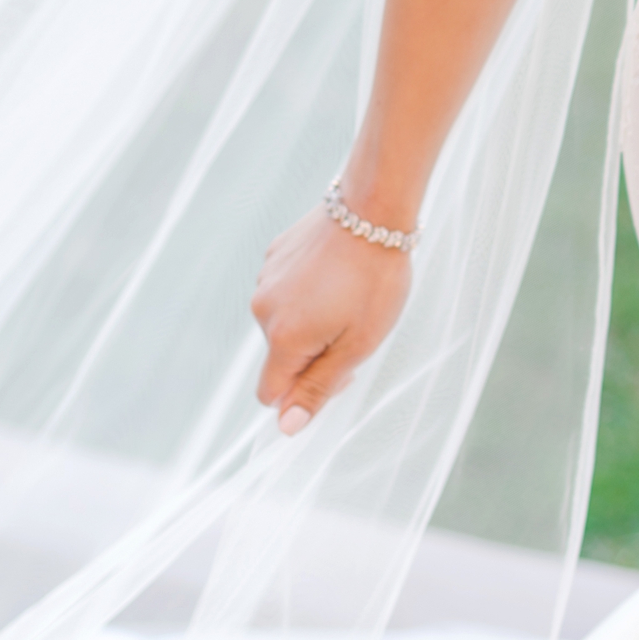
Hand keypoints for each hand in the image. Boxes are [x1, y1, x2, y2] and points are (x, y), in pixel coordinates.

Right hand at [251, 207, 413, 433]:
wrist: (372, 211)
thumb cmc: (375, 281)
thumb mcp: (357, 345)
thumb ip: (318, 387)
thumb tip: (287, 428)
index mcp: (283, 338)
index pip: (270, 394)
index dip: (302, 394)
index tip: (338, 373)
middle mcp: (263, 310)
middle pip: (279, 356)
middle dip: (312, 354)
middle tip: (354, 329)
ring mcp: (265, 280)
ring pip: (283, 321)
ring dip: (310, 320)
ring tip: (347, 293)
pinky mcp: (274, 255)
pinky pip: (285, 289)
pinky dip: (307, 291)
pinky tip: (336, 271)